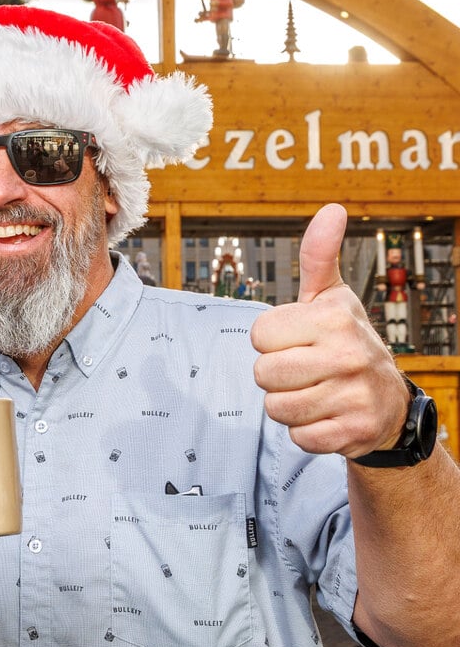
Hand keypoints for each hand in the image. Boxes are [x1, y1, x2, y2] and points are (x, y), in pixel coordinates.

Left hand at [252, 204, 408, 457]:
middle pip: (263, 374)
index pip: (259, 336)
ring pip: (276, 408)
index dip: (271, 341)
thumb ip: (319, 255)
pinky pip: (297, 437)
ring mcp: (353, 395)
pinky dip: (306, 431)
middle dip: (276, 376)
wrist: (387, 402)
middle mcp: (348, 355)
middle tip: (305, 370)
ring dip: (289, 404)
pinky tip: (327, 415)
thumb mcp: (331, 297)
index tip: (298, 340)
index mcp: (334, 318)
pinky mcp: (351, 432)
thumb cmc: (344, 341)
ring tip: (315, 391)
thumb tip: (331, 209)